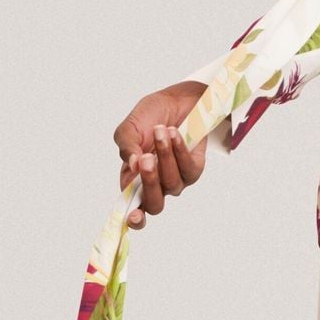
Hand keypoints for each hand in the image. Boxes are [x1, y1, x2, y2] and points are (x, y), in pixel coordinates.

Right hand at [112, 81, 209, 228]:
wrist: (176, 99)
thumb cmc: (150, 116)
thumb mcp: (129, 128)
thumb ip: (126, 147)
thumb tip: (131, 167)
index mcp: (133, 179)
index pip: (132, 209)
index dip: (133, 219)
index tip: (132, 217)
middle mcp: (155, 184)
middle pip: (154, 204)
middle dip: (150, 182)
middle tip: (146, 158)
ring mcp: (176, 178)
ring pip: (172, 183)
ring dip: (165, 156)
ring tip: (160, 131)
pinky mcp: (194, 168)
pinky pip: (188, 168)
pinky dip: (180, 150)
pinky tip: (174, 133)